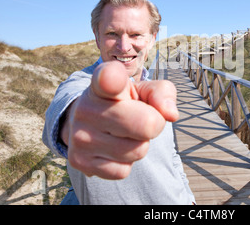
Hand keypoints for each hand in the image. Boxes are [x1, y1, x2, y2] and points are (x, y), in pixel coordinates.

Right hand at [61, 61, 178, 179]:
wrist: (90, 122)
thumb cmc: (126, 102)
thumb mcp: (145, 90)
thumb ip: (163, 93)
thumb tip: (170, 114)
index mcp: (105, 83)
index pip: (108, 80)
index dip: (111, 79)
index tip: (110, 79)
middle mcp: (87, 107)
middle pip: (146, 124)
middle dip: (154, 124)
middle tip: (141, 118)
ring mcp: (80, 136)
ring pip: (137, 150)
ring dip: (140, 144)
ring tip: (125, 133)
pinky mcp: (80, 161)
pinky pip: (123, 171)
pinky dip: (126, 163)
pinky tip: (114, 149)